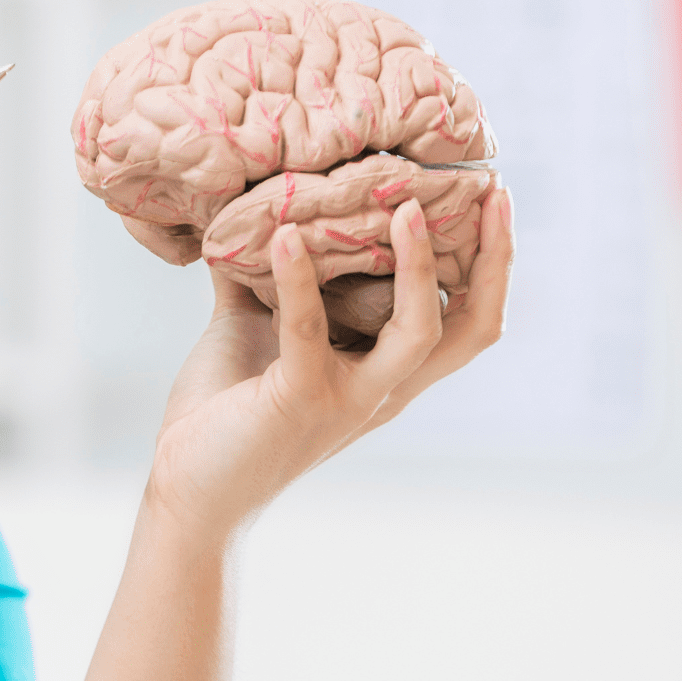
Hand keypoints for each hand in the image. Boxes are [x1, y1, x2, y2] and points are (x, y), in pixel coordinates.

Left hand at [145, 188, 514, 540]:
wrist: (186, 486)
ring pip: (420, 329)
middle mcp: (384, 388)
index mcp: (386, 372)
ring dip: (417, 263)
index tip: (492, 196)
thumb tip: (252, 207)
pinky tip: (280, 235)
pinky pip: (308, 327)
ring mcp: (350, 397)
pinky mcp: (303, 398)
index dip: (492, 262)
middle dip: (495, 258)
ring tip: (404, 206)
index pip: (466, 319)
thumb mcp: (253, 327)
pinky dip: (297, 275)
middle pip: (474, 327)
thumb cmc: (223, 411)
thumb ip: (263, 273)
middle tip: (495, 194)